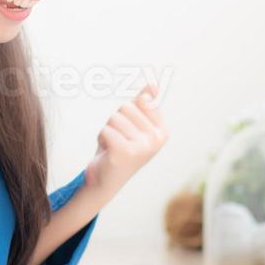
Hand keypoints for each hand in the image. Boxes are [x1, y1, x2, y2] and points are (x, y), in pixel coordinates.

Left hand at [84, 83, 166, 200]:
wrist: (104, 180)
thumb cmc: (119, 148)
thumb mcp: (134, 124)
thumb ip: (145, 104)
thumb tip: (153, 83)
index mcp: (162, 132)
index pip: (142, 100)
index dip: (129, 112)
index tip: (130, 130)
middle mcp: (156, 140)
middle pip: (126, 107)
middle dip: (117, 121)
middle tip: (118, 139)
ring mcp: (142, 147)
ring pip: (115, 118)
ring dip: (108, 130)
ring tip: (112, 145)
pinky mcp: (125, 152)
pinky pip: (106, 129)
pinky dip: (101, 138)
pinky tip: (106, 151)